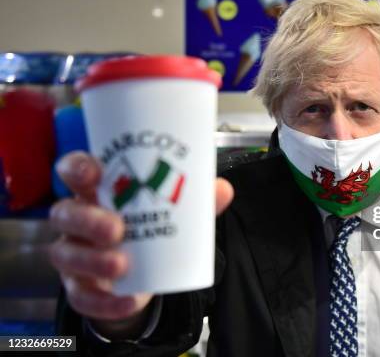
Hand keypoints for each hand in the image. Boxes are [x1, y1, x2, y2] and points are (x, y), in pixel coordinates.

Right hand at [49, 151, 233, 328]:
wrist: (145, 271)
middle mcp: (78, 220)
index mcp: (97, 191)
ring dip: (92, 260)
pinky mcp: (81, 287)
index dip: (77, 168)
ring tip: (122, 265)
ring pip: (65, 254)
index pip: (74, 171)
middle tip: (117, 228)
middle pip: (64, 213)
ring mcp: (75, 253)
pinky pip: (82, 297)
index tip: (95, 172)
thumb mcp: (172, 208)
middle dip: (87, 219)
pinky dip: (105, 302)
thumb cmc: (150, 223)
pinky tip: (128, 301)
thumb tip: (223, 190)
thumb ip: (196, 199)